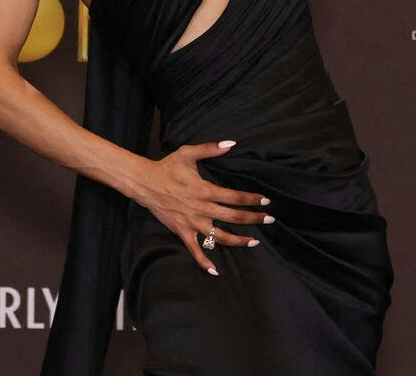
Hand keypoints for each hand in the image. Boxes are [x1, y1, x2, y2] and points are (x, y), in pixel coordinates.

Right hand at [133, 140, 273, 275]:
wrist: (145, 183)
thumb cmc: (167, 167)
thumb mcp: (188, 153)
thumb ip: (210, 148)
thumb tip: (231, 143)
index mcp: (205, 190)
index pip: (234, 197)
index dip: (252, 200)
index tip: (265, 202)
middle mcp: (202, 209)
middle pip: (233, 217)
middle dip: (253, 219)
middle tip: (269, 220)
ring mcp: (192, 223)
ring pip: (220, 236)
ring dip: (238, 240)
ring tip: (254, 242)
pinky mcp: (182, 231)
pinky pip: (195, 250)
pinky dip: (204, 262)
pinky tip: (215, 271)